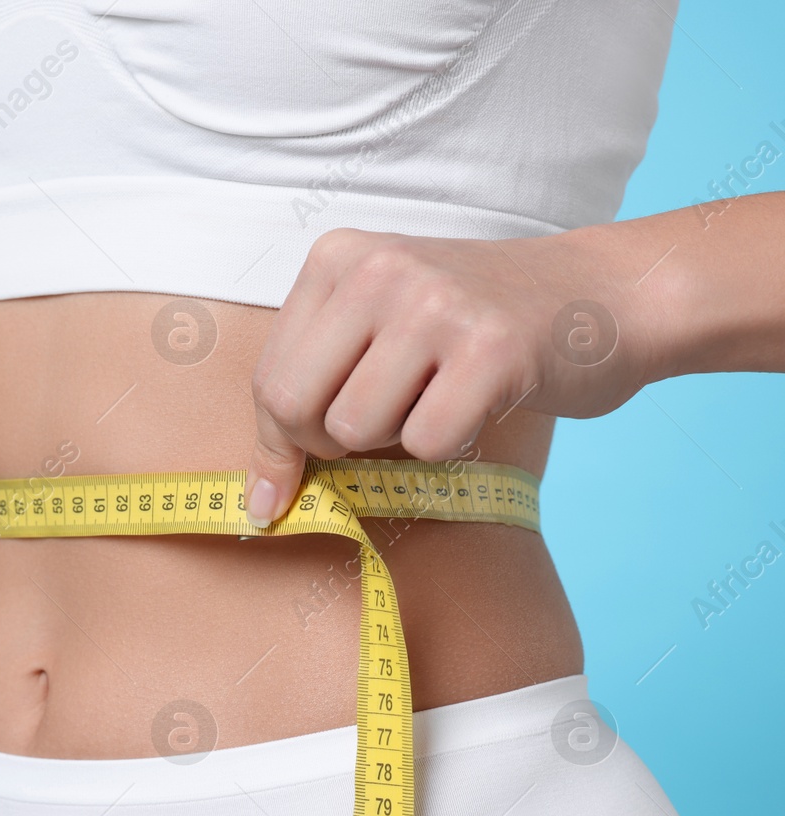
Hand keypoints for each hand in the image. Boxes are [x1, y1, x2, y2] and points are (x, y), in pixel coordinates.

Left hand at [245, 226, 653, 525]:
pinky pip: (426, 444)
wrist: (609, 292)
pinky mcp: (492, 348)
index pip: (268, 380)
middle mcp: (379, 270)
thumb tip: (257, 505)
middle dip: (328, 446)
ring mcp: (436, 304)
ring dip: (395, 441)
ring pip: (356, 429)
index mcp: (338, 258)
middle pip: (294, 408)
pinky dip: (450, 445)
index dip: (278, 445)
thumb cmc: (479, 328)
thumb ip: (313, 392)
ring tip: (440, 398)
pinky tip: (481, 402)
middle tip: (381, 430)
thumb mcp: (381, 328)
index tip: (283, 488)